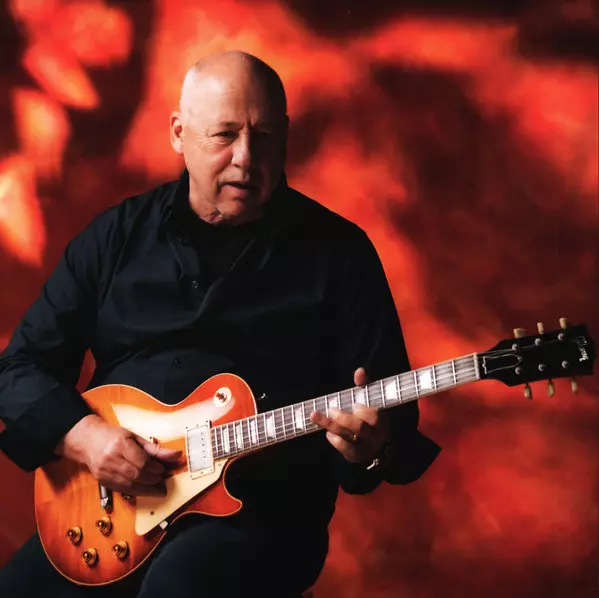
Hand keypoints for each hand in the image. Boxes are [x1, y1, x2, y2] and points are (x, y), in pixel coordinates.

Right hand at [56, 414, 181, 495]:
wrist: (88, 441)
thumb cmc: (113, 436)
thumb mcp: (135, 437)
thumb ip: (156, 449)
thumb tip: (176, 455)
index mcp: (120, 444)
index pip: (142, 462)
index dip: (156, 468)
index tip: (163, 469)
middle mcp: (111, 459)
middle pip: (137, 475)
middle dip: (153, 479)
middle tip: (162, 478)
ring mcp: (105, 472)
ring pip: (131, 486)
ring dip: (148, 489)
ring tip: (158, 487)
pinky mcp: (103, 481)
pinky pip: (124, 490)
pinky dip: (137, 491)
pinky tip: (146, 490)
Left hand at [310, 367, 389, 465]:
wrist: (377, 445)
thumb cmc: (370, 417)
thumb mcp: (371, 401)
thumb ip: (365, 386)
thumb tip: (359, 371)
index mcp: (381, 419)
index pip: (375, 416)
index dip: (364, 411)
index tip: (354, 405)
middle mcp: (375, 435)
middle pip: (360, 428)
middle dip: (344, 419)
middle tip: (331, 409)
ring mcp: (366, 447)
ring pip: (349, 438)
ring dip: (331, 426)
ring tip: (316, 415)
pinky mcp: (357, 456)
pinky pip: (345, 450)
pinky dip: (335, 441)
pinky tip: (327, 433)